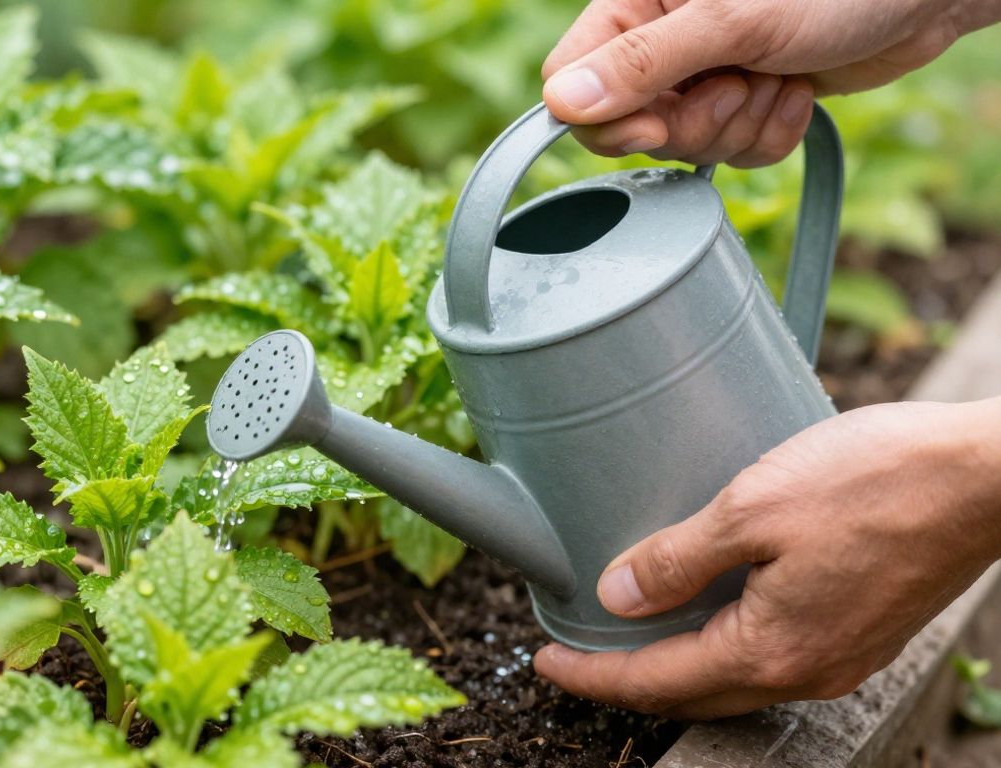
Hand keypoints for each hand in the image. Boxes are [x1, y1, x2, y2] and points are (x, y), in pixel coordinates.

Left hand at [533, 399, 1000, 718]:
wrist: (987, 474)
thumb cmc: (878, 480)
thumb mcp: (754, 508)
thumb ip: (678, 559)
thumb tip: (616, 597)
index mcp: (773, 651)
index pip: (655, 684)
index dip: (591, 677)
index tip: (544, 663)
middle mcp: (807, 670)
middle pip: (692, 694)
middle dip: (628, 679)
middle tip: (577, 651)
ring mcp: (840, 655)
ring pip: (734, 677)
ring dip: (676, 661)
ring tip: (631, 627)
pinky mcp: (861, 629)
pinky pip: (772, 652)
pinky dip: (724, 640)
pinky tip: (709, 602)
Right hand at [541, 0, 1000, 165]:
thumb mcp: (729, 21)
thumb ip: (642, 64)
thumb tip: (563, 104)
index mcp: (636, 4)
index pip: (572, 81)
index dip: (607, 118)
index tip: (657, 121)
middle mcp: (661, 41)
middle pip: (632, 126)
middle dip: (694, 123)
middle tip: (738, 86)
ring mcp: (704, 75)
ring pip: (685, 146)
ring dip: (739, 127)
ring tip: (778, 78)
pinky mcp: (745, 103)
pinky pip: (733, 154)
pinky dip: (769, 134)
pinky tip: (796, 93)